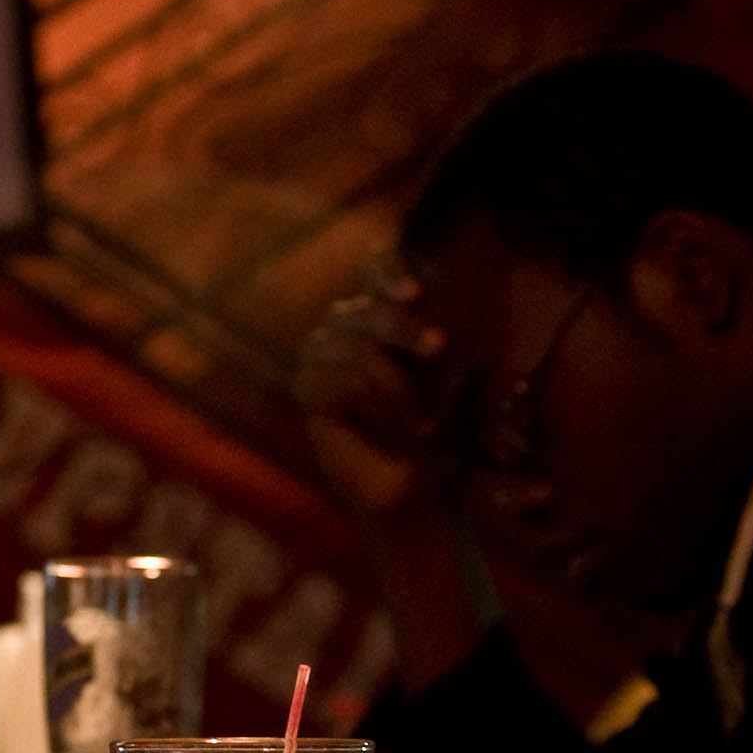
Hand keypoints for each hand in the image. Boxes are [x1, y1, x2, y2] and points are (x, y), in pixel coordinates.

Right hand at [293, 253, 448, 520]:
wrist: (415, 484)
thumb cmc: (437, 425)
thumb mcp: (445, 375)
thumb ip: (426, 336)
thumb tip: (423, 297)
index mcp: (381, 313)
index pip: (375, 268)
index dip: (387, 271)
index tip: (415, 293)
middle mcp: (345, 327)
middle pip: (366, 309)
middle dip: (404, 328)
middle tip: (439, 348)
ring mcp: (320, 355)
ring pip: (359, 349)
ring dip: (399, 389)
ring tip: (422, 422)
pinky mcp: (307, 389)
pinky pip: (346, 380)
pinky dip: (380, 406)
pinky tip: (397, 428)